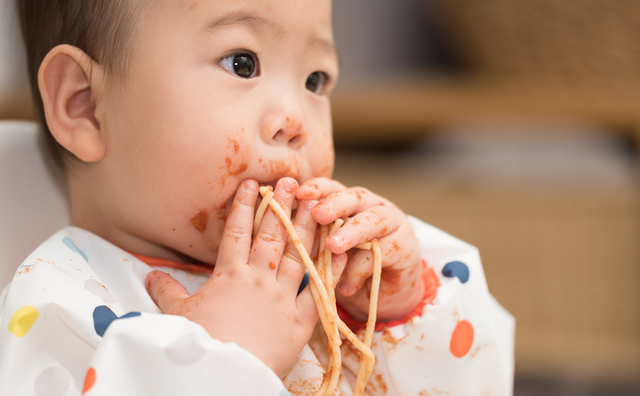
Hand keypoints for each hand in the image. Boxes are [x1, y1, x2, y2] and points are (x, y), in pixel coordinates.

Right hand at [146, 178, 318, 373]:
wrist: (224, 373)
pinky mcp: (301, 318)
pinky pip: (319, 289)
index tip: (252, 184)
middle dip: (282, 206)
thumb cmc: (199, 343)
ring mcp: (282, 296)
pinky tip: (338, 250)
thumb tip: (149, 276)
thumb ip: (167, 291)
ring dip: (307, 227)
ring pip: (298, 254)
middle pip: (272, 235)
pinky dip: (330, 270)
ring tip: (317, 204)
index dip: (244, 206)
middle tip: (292, 182)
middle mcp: (259, 278)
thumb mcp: (178, 315)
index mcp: (229, 275)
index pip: (238, 231)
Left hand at [297, 178, 423, 321]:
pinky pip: (382, 253)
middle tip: (317, 214)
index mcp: (349, 203)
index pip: (332, 187)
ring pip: (371, 221)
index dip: (317, 188)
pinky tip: (346, 287)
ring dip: (351, 233)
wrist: (384, 294)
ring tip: (333, 247)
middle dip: (335, 204)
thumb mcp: (327, 251)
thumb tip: (284, 227)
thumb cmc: (348, 267)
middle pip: (354, 197)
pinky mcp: (405, 246)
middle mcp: (372, 206)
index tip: (299, 194)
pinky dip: (361, 270)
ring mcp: (392, 224)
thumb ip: (313, 236)